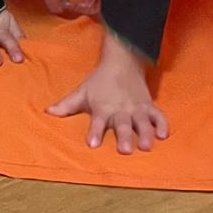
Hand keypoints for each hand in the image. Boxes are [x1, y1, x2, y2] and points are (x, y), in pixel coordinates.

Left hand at [47, 38, 167, 153]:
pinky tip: (165, 135)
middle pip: (122, 124)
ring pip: (142, 122)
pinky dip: (163, 124)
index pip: (97, 122)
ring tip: (146, 146)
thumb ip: (66, 105)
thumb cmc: (99, 82)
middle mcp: (120, 109)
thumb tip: (47, 113)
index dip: (94, 132)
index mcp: (102, 108)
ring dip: (145, 133)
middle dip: (124, 137)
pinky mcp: (149, 106)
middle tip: (124, 150)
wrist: (121, 62)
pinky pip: (159, 115)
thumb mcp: (82, 91)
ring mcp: (136, 108)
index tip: (92, 144)